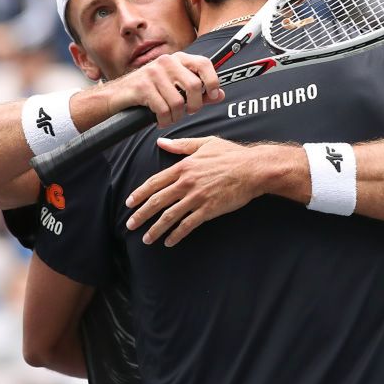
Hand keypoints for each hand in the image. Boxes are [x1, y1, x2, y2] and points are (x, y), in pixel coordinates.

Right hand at [109, 53, 223, 127]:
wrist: (117, 96)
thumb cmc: (148, 91)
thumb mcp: (174, 87)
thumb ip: (199, 91)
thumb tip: (220, 94)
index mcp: (177, 59)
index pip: (204, 63)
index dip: (213, 81)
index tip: (213, 95)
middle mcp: (166, 62)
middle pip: (194, 86)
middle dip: (194, 106)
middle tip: (188, 112)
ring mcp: (153, 73)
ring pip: (178, 102)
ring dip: (176, 117)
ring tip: (170, 118)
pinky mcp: (142, 87)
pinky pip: (163, 110)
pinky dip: (164, 120)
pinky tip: (160, 120)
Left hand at [125, 136, 265, 246]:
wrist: (253, 169)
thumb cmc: (232, 155)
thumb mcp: (205, 144)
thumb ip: (181, 145)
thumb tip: (161, 142)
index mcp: (184, 167)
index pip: (154, 182)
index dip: (139, 194)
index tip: (129, 203)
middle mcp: (186, 182)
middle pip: (157, 201)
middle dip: (141, 215)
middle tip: (130, 225)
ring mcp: (196, 197)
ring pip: (169, 216)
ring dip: (156, 229)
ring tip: (147, 239)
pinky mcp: (208, 210)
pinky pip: (187, 225)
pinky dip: (176, 235)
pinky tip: (169, 241)